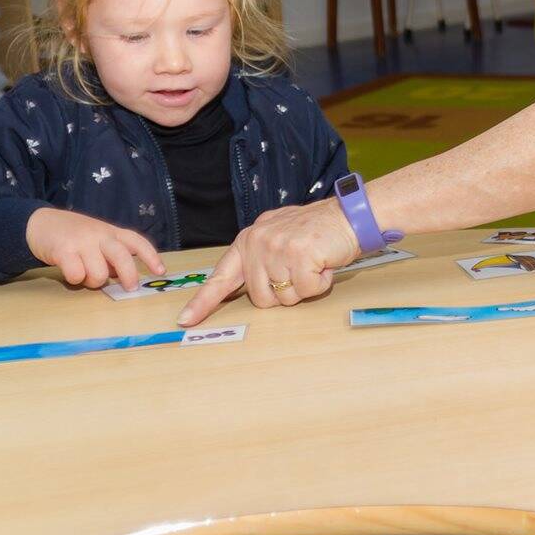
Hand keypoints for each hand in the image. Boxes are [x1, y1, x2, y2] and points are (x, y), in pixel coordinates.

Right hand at [26, 207, 165, 291]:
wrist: (40, 222)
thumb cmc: (74, 235)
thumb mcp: (97, 239)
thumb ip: (112, 255)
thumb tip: (125, 277)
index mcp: (111, 232)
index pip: (137, 241)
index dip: (151, 256)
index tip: (161, 271)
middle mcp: (100, 235)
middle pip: (122, 258)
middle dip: (129, 276)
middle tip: (130, 288)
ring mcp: (82, 242)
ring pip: (99, 274)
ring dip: (93, 281)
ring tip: (85, 276)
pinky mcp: (64, 250)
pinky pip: (77, 275)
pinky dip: (75, 280)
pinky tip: (70, 272)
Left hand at [177, 198, 358, 325]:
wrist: (348, 215)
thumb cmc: (317, 230)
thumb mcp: (278, 235)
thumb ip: (260, 255)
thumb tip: (249, 284)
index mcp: (248, 240)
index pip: (221, 276)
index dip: (203, 301)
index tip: (186, 320)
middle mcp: (258, 243)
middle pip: (260, 298)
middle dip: (284, 293)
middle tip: (300, 270)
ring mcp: (277, 249)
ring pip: (285, 298)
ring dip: (304, 288)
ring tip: (313, 263)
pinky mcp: (299, 257)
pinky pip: (306, 291)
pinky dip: (320, 284)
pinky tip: (324, 264)